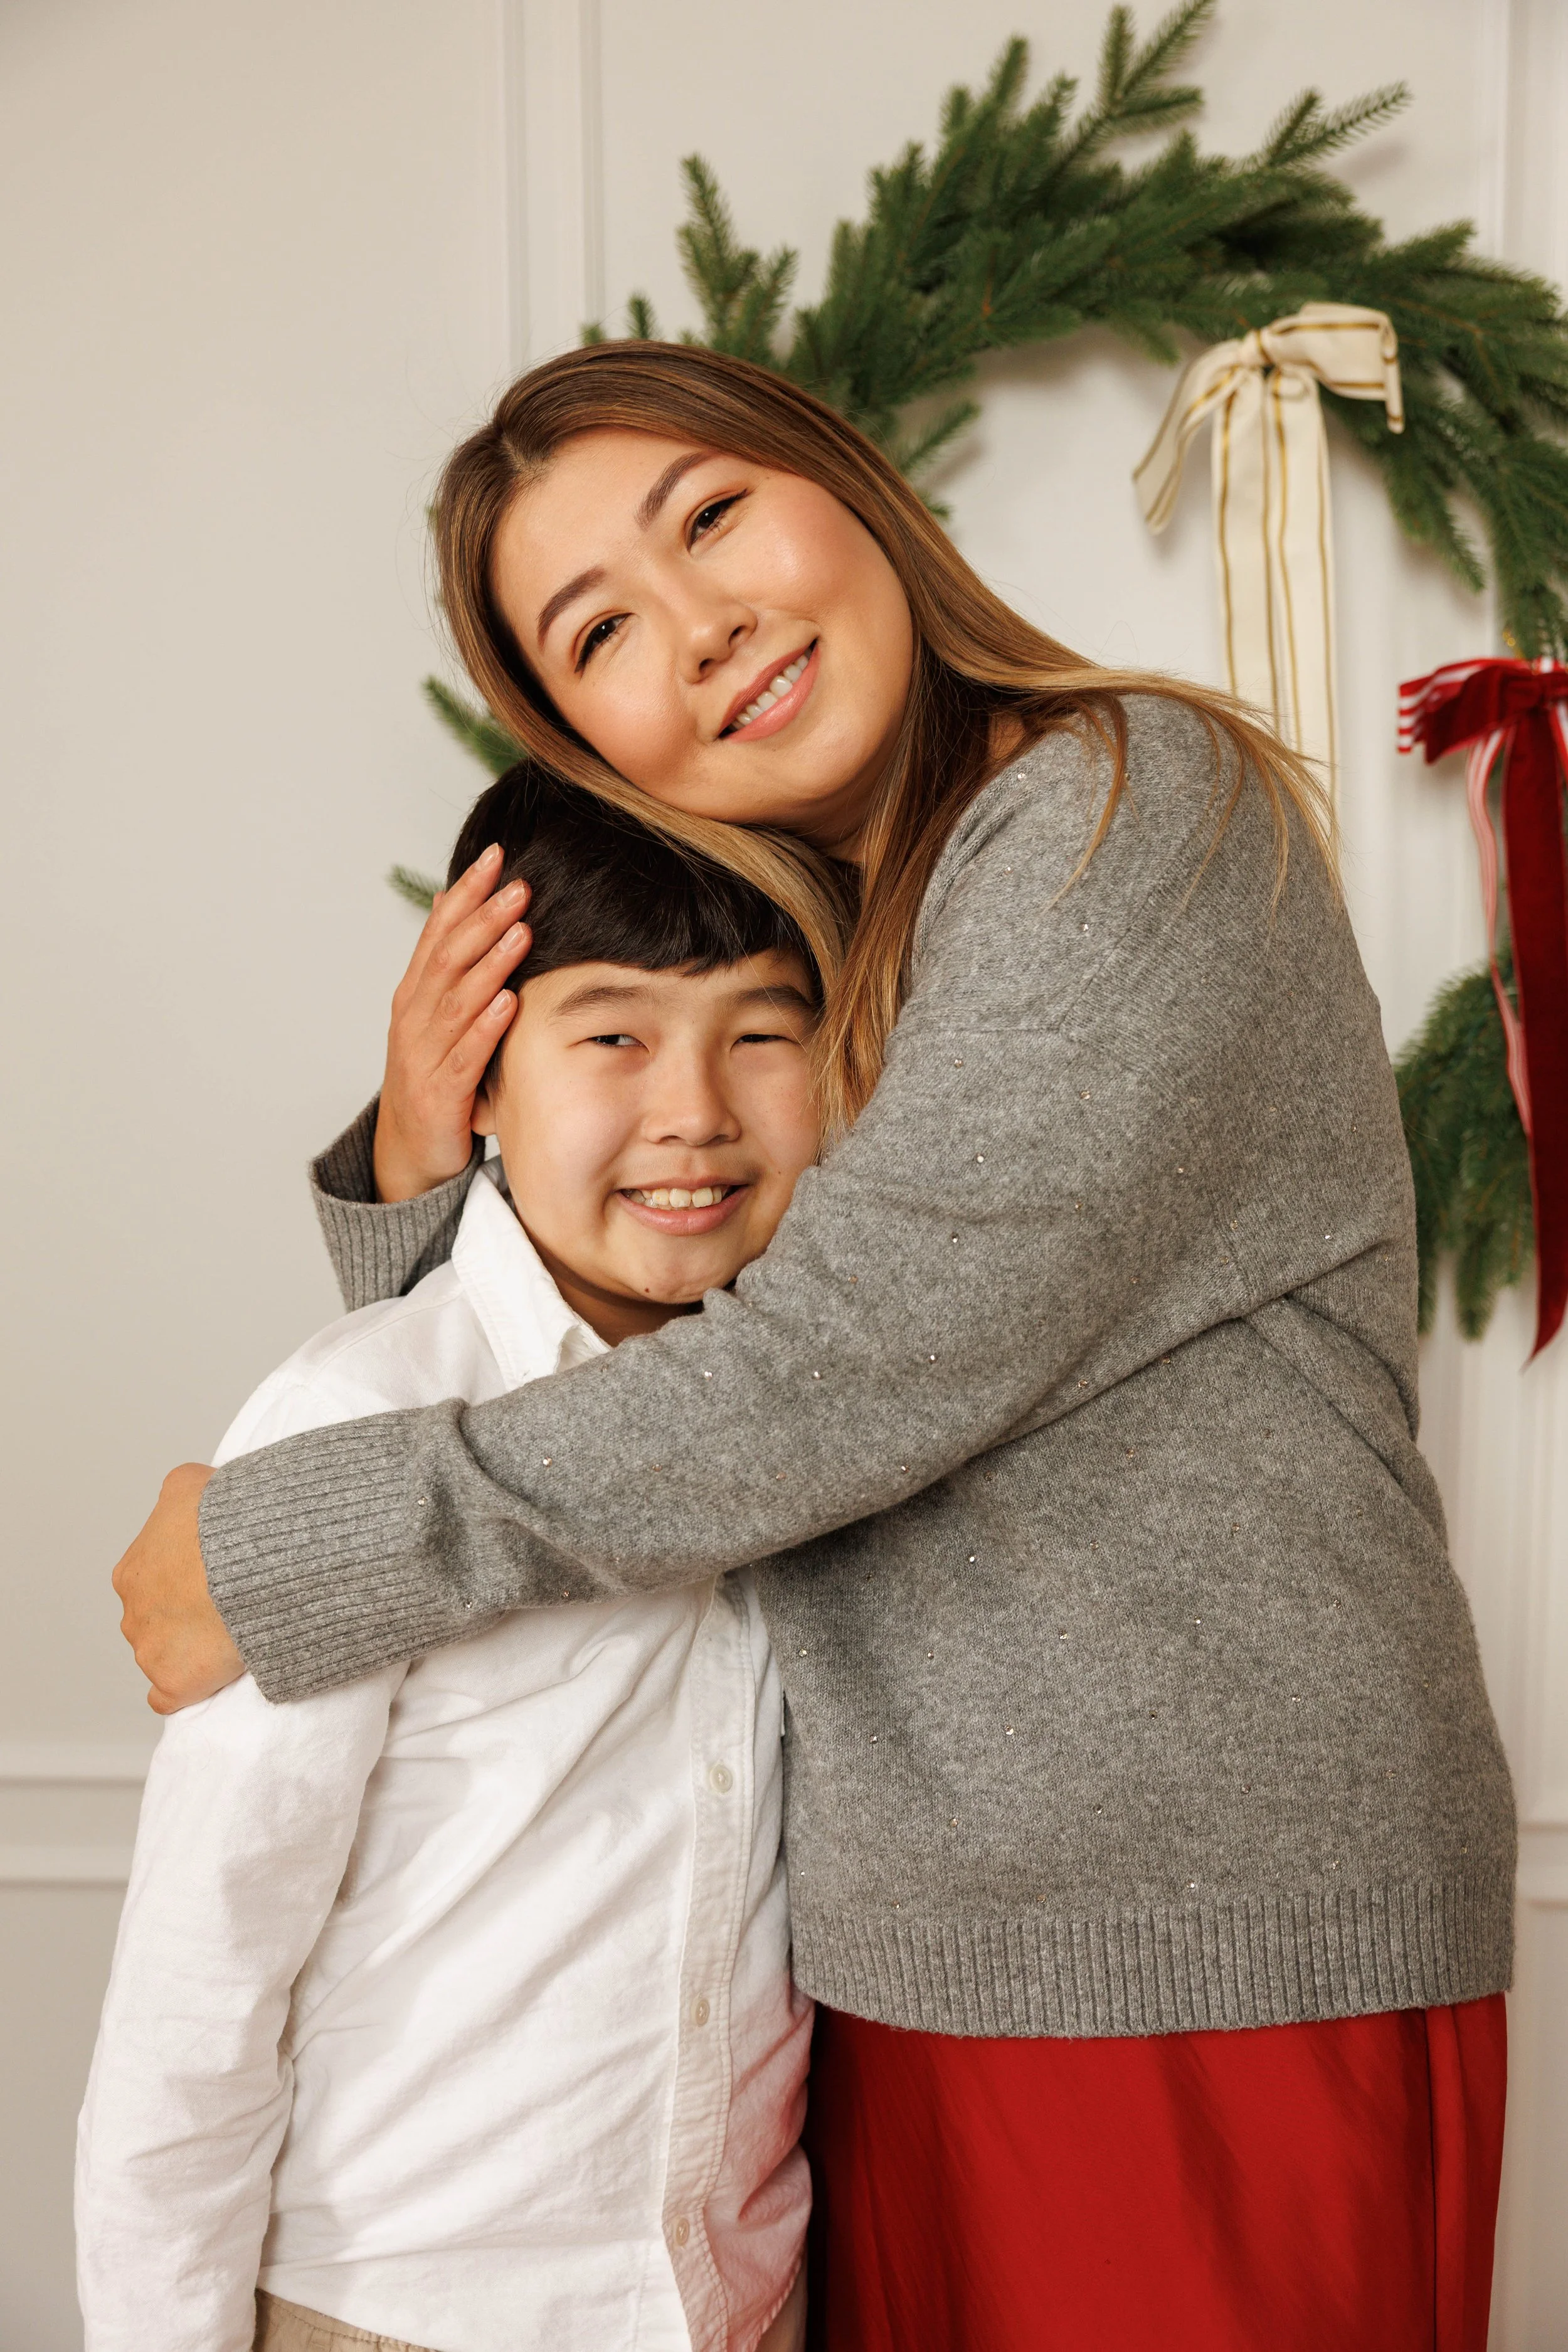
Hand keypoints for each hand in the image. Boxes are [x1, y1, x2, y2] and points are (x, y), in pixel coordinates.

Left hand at [112, 1465, 243, 1713]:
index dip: (185, 1580)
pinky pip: (168, 1696)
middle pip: (156, 1621)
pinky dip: (184, 1690)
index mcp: (134, 1572)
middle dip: (186, 1615)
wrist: (253, 1560)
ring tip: (232, 1635)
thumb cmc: (226, 1522)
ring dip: (190, 1649)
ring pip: (163, 1656)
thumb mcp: (192, 1482)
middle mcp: (133, 1614)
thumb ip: (181, 1492)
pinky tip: (205, 1679)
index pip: (152, 1581)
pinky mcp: (173, 1682)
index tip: (215, 1577)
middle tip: (228, 1605)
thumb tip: (188, 1495)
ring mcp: (150, 1652)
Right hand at [373, 843, 530, 1202]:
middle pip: (449, 958)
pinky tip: (508, 1003)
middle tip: (520, 887)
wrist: (409, 1150)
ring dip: (490, 963)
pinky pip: (465, 1056)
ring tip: (521, 931)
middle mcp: (415, 1017)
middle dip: (484, 919)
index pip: (439, 931)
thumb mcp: (440, 1016)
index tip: (497, 856)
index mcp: (416, 994)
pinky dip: (486, 1028)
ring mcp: (423, 1055)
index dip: (466, 893)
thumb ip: (451, 966)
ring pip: (457, 1001)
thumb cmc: (433, 1074)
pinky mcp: (440, 1094)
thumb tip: (461, 904)